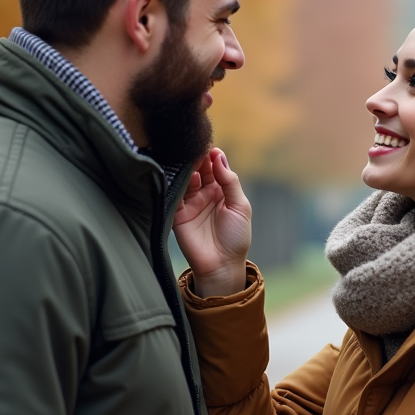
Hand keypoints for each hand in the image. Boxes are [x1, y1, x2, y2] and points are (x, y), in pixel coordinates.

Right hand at [174, 148, 250, 295]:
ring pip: (185, 179)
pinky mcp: (177, 213)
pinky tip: (180, 177)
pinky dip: (175, 184)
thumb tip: (219, 157)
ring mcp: (190, 202)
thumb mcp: (240, 207)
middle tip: (197, 151)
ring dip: (187, 170)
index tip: (211, 149)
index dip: (213, 157)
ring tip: (190, 163)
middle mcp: (204, 193)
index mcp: (221, 190)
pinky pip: (173, 194)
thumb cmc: (236, 237)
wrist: (222, 265)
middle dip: (198, 159)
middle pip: (199, 169)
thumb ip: (230, 182)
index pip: (215, 167)